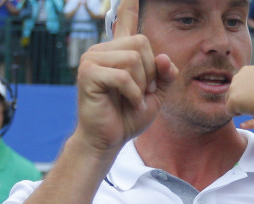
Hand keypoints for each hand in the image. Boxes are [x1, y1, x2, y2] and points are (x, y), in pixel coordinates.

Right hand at [73, 0, 177, 158]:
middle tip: (142, 92)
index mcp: (118, 52)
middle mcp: (102, 50)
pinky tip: (128, 103)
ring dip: (141, 84)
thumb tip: (163, 58)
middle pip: (141, 43)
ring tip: (133, 98)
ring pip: (134, 59)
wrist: (108, 140)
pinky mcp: (88, 73)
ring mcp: (92, 59)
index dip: (128, 6)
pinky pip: (123, 76)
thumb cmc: (128, 117)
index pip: (124, 21)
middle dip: (150, 72)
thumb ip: (165, 74)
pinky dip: (133, 93)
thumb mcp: (156, 95)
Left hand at [227, 44, 253, 117]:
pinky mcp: (231, 101)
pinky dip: (238, 113)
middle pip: (237, 94)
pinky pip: (230, 111)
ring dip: (242, 107)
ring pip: (233, 102)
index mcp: (245, 70)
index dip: (253, 92)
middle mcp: (236, 77)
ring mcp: (233, 88)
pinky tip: (248, 110)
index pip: (244, 86)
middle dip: (246, 99)